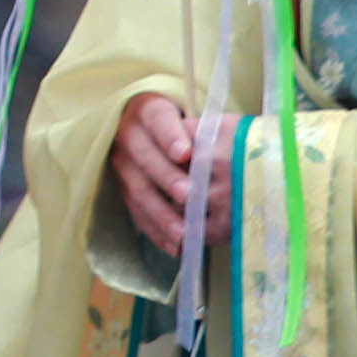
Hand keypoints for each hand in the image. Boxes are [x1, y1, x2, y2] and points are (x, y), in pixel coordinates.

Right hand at [112, 92, 202, 257]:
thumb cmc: (185, 124)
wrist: (147, 128)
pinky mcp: (122, 190)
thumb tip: (234, 149)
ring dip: (161, 213)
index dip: (170, 137)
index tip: (186, 153)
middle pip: (145, 157)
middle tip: (188, 195)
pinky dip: (156, 231)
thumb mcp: (192, 117)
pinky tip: (175, 246)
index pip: (158, 120)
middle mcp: (128, 136)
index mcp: (147, 111)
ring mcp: (122, 165)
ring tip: (183, 232)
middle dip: (167, 177)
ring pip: (138, 190)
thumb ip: (205, 131)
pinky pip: (137, 213)